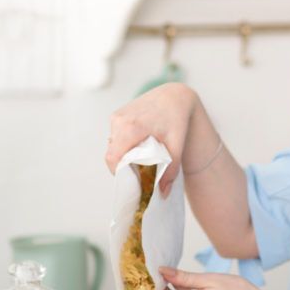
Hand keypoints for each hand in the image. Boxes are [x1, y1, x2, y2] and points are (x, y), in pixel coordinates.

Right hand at [105, 83, 196, 197]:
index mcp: (131, 127)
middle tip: (141, 171)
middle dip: (124, 166)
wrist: (174, 96)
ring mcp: (116, 117)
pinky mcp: (117, 115)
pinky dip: (125, 145)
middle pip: (112, 153)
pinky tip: (140, 144)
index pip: (113, 158)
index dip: (119, 173)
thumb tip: (162, 193)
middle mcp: (119, 120)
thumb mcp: (177, 146)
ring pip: (113, 146)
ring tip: (143, 156)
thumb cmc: (177, 119)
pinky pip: (115, 137)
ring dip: (124, 155)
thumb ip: (170, 170)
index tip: (132, 179)